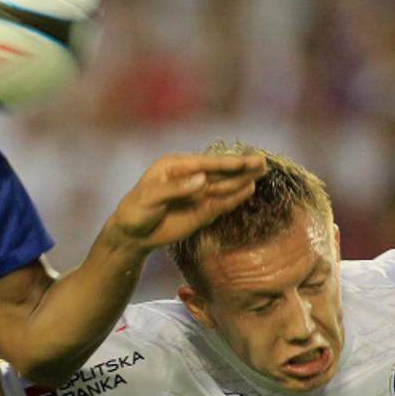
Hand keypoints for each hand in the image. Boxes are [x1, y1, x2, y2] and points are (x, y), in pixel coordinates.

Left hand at [104, 152, 266, 252]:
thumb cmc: (135, 210)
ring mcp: (197, 194)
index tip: (244, 161)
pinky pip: (220, 203)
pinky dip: (234, 198)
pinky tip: (248, 190)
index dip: (226, 163)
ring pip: (223, 186)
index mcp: (175, 166)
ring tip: (261, 172)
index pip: (206, 163)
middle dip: (240, 166)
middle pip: (219, 171)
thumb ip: (176, 189)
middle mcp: (190, 177)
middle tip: (262, 161)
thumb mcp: (150, 198)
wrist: (132, 234)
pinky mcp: (201, 211)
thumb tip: (202, 180)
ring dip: (241, 180)